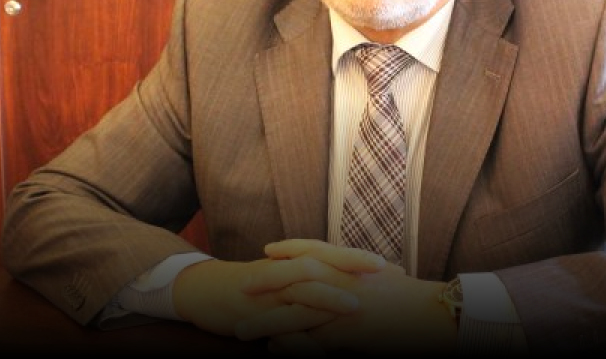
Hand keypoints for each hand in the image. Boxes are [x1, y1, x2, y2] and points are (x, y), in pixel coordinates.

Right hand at [172, 243, 385, 337]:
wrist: (206, 292)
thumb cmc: (253, 290)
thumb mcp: (287, 283)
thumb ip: (316, 286)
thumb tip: (352, 295)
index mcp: (298, 262)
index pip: (338, 257)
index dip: (367, 264)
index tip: (399, 271)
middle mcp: (287, 270)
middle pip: (326, 261)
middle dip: (357, 266)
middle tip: (390, 274)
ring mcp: (271, 289)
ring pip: (302, 287)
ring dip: (329, 296)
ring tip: (356, 307)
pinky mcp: (255, 309)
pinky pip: (277, 320)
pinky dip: (296, 334)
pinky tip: (316, 347)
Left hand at [236, 240, 456, 355]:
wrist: (442, 315)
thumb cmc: (422, 303)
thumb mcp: (390, 285)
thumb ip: (368, 280)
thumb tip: (365, 275)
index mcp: (357, 269)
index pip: (317, 252)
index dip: (292, 249)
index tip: (268, 250)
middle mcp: (348, 284)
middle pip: (298, 276)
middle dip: (268, 280)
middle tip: (242, 284)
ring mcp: (348, 308)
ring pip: (297, 312)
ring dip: (266, 322)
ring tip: (239, 332)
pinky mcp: (352, 334)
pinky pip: (314, 342)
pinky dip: (292, 347)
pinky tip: (272, 352)